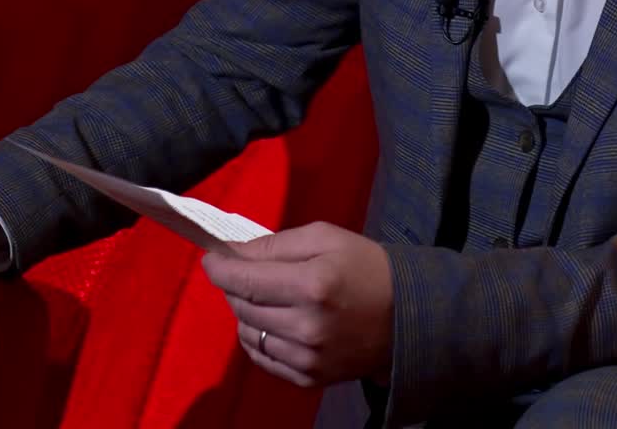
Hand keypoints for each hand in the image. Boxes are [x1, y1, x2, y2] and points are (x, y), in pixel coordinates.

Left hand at [202, 222, 393, 388]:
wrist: (406, 316)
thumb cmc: (366, 266)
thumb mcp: (328, 237)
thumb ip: (278, 243)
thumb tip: (235, 253)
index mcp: (313, 284)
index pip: (246, 279)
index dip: (221, 269)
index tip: (210, 259)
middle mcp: (305, 326)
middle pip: (243, 307)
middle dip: (235, 286)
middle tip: (243, 272)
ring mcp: (306, 358)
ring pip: (248, 334)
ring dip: (246, 313)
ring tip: (263, 296)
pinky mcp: (307, 379)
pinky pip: (263, 358)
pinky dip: (258, 338)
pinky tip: (272, 322)